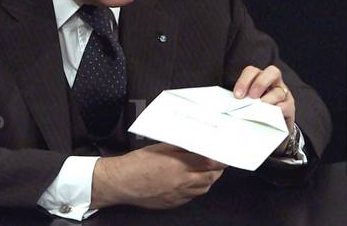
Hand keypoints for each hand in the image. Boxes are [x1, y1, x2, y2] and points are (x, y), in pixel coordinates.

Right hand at [91, 142, 224, 208]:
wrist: (121, 182)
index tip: (225, 154)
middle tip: (221, 162)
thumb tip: (195, 143)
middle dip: (218, 170)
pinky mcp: (171, 203)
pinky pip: (191, 197)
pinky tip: (194, 182)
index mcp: (180, 165)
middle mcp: (181, 182)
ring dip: (209, 180)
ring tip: (210, 171)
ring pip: (202, 189)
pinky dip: (197, 189)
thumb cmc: (138, 163)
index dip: (220, 159)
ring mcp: (177, 195)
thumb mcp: (162, 147)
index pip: (209, 163)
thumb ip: (181, 146)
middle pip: (210, 178)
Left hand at [232, 64, 295, 148]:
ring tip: (258, 111)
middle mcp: (273, 82)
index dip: (244, 81)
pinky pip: (285, 106)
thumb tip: (229, 107)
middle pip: (272, 72)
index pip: (252, 71)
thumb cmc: (255, 113)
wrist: (271, 129)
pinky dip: (276, 111)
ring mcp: (283, 94)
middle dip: (261, 83)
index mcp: (259, 78)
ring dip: (267, 101)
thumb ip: (241, 102)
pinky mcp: (290, 107)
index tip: (237, 96)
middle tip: (252, 97)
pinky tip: (268, 117)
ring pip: (278, 92)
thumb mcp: (246, 105)